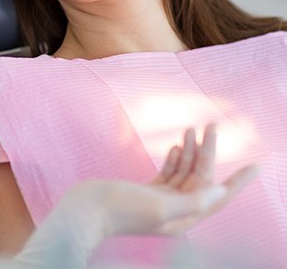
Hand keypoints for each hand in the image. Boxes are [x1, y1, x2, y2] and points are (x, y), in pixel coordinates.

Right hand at [104, 123, 259, 235]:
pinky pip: (169, 173)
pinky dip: (175, 158)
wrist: (86, 210)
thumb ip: (192, 200)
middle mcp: (176, 210)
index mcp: (183, 217)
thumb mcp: (159, 206)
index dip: (239, 181)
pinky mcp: (147, 191)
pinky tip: (178, 145)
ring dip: (191, 151)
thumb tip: (221, 192)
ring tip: (194, 128)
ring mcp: (160, 200)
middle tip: (213, 125)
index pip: (218, 196)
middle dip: (208, 152)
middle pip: (200, 177)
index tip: (256, 166)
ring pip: (184, 172)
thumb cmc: (121, 210)